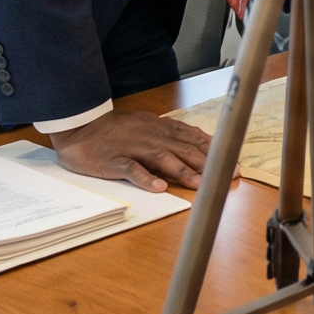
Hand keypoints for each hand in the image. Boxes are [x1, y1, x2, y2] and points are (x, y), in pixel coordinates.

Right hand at [47, 110, 211, 193]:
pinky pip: (131, 169)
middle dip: (208, 163)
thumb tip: (196, 142)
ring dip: (183, 172)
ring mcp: (133, 148)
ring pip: (162, 159)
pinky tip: (158, 187)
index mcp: (161, 128)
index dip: (215, 150)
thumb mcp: (148, 126)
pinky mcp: (114, 160)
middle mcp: (152, 136)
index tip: (233, 161)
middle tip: (227, 175)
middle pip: (184, 149)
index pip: (194, 138)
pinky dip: (145, 178)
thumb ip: (170, 134)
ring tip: (200, 184)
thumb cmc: (116, 129)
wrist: (81, 126)